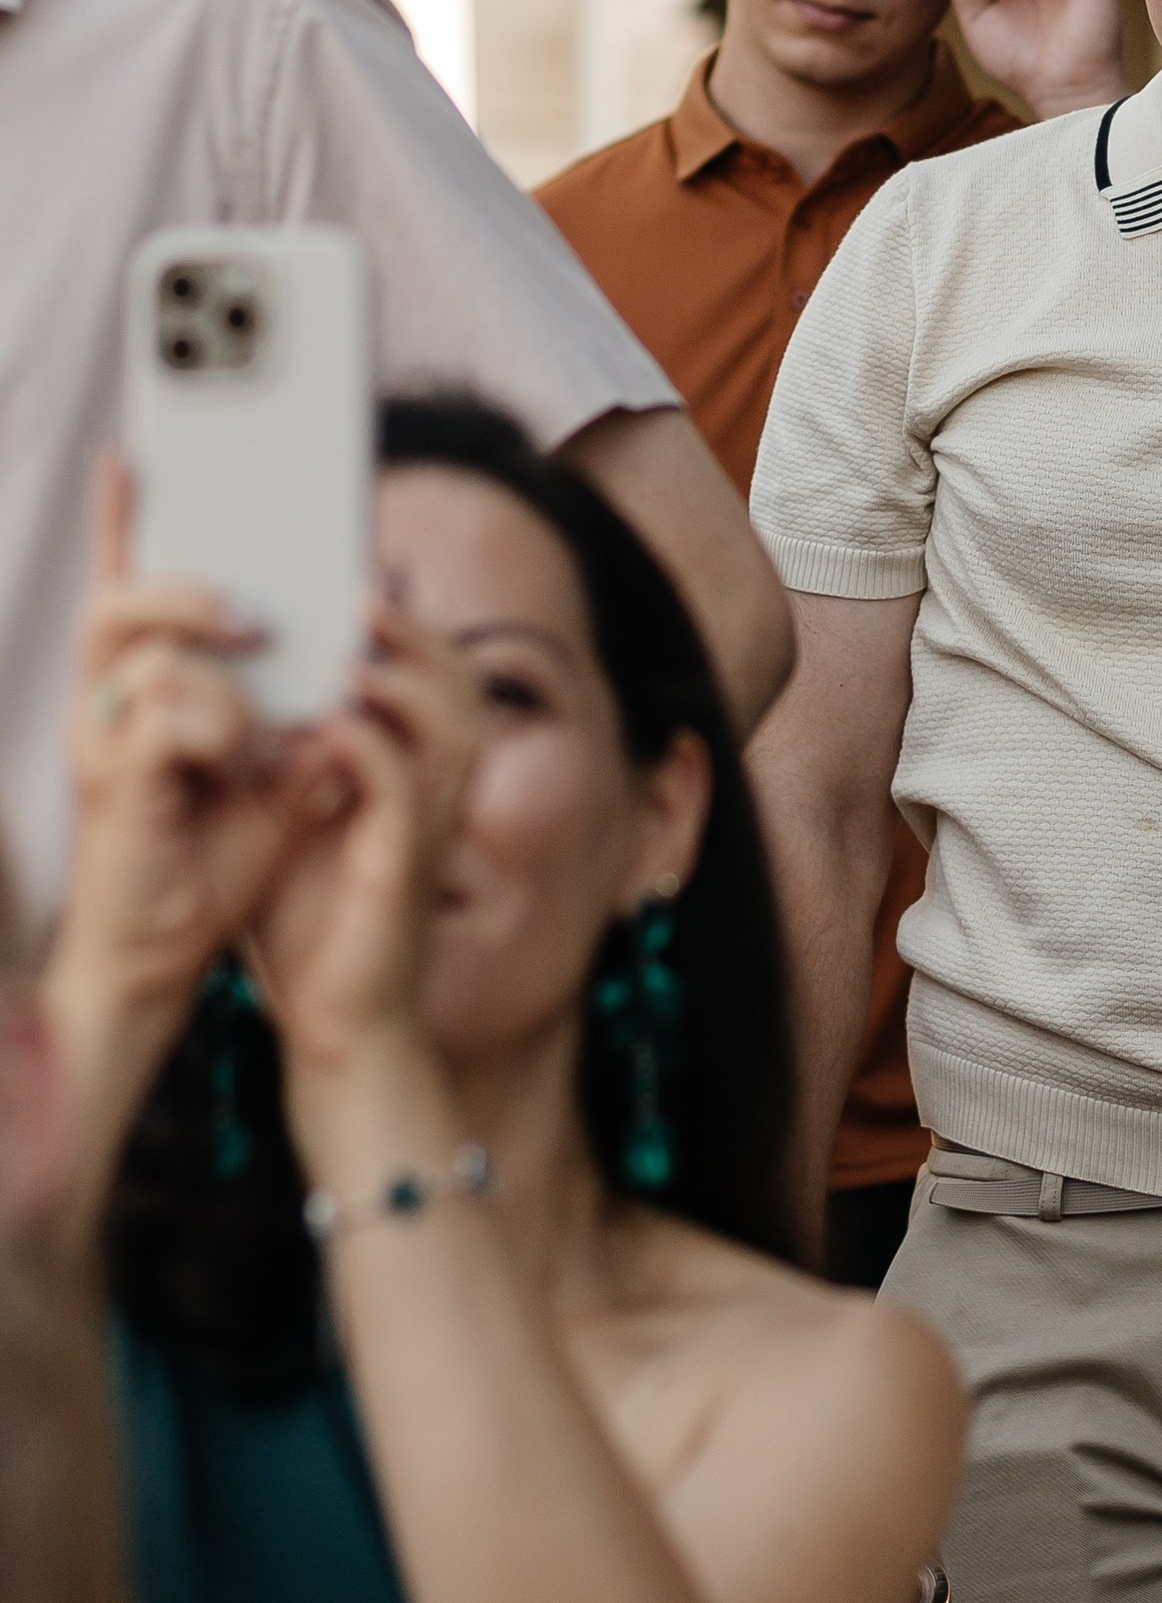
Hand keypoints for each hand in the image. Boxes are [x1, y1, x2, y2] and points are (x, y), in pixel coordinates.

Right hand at [54, 467, 307, 1038]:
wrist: (161, 961)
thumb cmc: (211, 859)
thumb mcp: (281, 761)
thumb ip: (313, 689)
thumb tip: (373, 601)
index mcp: (139, 687)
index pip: (120, 584)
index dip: (120, 518)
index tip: (130, 451)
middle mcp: (103, 703)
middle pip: (116, 599)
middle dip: (191, 590)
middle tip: (261, 620)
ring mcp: (98, 742)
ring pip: (150, 656)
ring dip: (227, 690)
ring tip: (260, 739)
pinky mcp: (112, 783)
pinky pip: (169, 716)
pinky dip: (224, 735)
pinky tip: (244, 773)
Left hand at [250, 602, 483, 1093]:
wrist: (336, 1026)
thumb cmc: (312, 925)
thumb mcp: (293, 815)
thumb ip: (291, 750)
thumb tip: (259, 684)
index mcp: (420, 772)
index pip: (441, 674)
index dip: (411, 621)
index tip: (361, 576)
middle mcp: (440, 793)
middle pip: (461, 683)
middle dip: (413, 631)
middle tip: (358, 595)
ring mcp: (431, 828)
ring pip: (451, 724)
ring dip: (401, 678)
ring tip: (348, 650)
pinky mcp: (407, 866)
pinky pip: (403, 788)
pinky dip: (366, 748)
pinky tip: (323, 731)